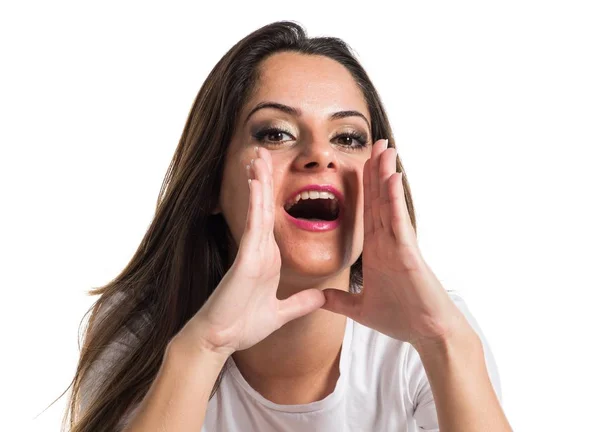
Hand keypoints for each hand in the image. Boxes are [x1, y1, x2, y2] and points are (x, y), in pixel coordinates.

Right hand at [176, 146, 325, 356]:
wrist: (219, 341)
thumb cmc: (242, 327)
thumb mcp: (280, 313)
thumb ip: (300, 304)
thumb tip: (322, 297)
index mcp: (268, 259)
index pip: (274, 220)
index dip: (274, 196)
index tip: (277, 174)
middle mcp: (260, 250)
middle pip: (265, 207)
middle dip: (264, 179)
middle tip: (262, 152)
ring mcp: (252, 252)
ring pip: (259, 210)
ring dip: (259, 182)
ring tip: (257, 155)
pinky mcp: (246, 259)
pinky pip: (255, 226)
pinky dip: (257, 204)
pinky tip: (258, 183)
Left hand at [321, 139, 471, 349]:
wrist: (427, 334)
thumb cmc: (402, 319)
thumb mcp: (360, 309)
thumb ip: (339, 301)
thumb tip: (319, 298)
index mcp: (376, 252)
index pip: (367, 213)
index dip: (363, 189)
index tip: (358, 166)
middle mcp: (387, 243)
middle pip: (378, 200)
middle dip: (375, 171)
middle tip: (374, 143)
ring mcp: (398, 245)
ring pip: (388, 204)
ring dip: (385, 175)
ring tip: (384, 148)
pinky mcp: (408, 253)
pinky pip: (398, 221)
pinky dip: (394, 200)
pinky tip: (391, 178)